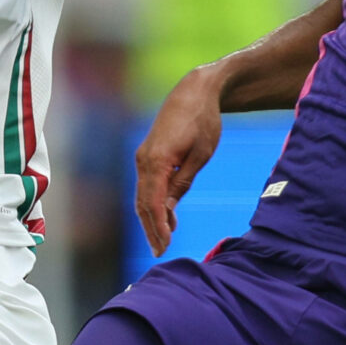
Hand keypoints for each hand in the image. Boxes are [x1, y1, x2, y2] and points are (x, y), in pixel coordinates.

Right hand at [133, 65, 227, 254]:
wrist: (195, 92)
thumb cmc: (203, 121)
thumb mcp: (200, 155)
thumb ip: (182, 184)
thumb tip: (166, 211)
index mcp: (156, 161)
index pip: (152, 203)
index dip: (157, 227)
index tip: (164, 246)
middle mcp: (144, 160)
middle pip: (142, 203)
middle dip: (151, 229)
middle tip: (160, 252)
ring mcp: (143, 157)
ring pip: (142, 196)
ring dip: (151, 219)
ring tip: (163, 240)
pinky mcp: (148, 155)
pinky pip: (147, 185)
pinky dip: (153, 203)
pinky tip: (167, 217)